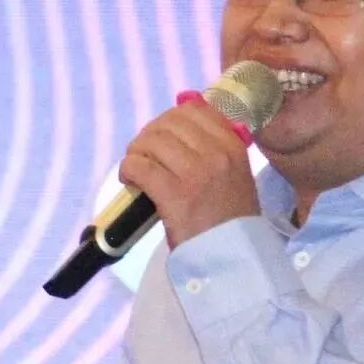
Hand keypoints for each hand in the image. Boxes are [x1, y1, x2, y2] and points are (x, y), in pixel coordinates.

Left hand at [118, 101, 259, 248]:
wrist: (232, 259)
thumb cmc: (230, 220)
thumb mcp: (235, 175)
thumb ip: (215, 145)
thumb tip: (186, 104)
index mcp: (233, 146)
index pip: (195, 111)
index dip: (170, 120)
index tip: (163, 138)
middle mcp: (217, 154)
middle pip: (169, 123)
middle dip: (149, 135)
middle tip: (144, 154)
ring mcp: (196, 173)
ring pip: (151, 141)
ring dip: (136, 152)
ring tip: (136, 169)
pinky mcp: (174, 194)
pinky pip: (140, 166)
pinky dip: (128, 170)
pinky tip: (130, 181)